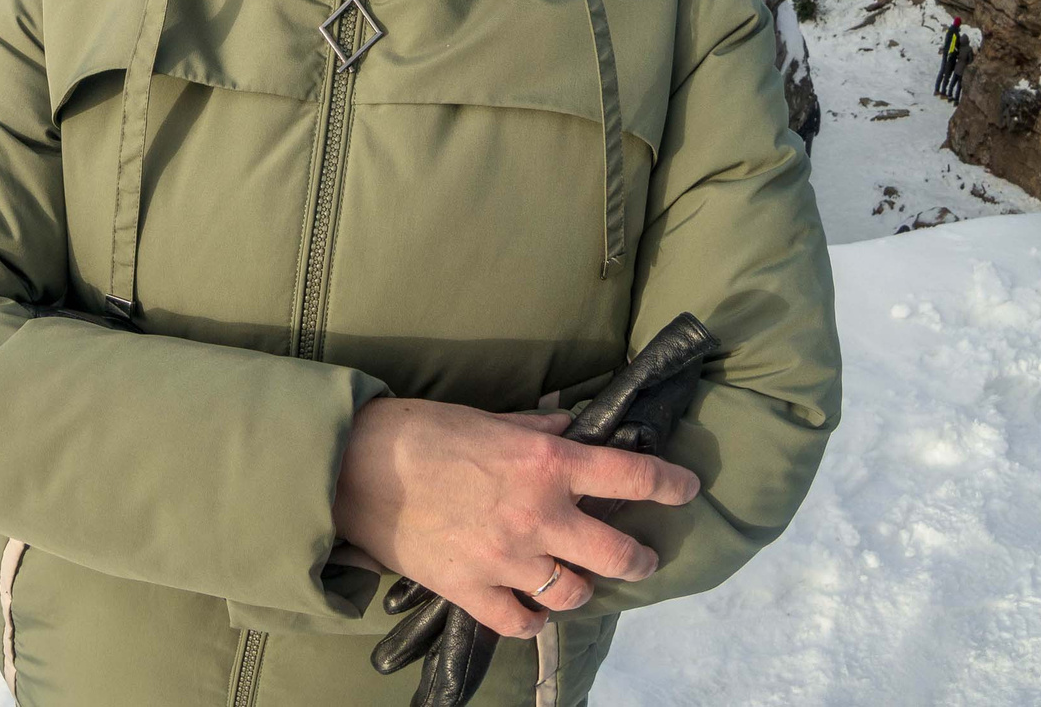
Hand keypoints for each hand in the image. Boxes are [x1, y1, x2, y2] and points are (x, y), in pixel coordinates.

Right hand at [330, 396, 699, 639]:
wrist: (354, 466)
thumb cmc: (420, 430)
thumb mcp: (488, 417)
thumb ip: (536, 428)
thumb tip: (569, 425)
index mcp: (546, 463)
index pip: (631, 477)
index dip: (670, 484)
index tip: (685, 488)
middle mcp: (538, 515)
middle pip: (618, 553)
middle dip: (639, 558)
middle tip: (641, 556)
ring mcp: (507, 559)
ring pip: (575, 594)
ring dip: (584, 588)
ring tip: (581, 582)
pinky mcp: (471, 589)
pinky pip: (519, 622)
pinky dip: (532, 619)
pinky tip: (533, 609)